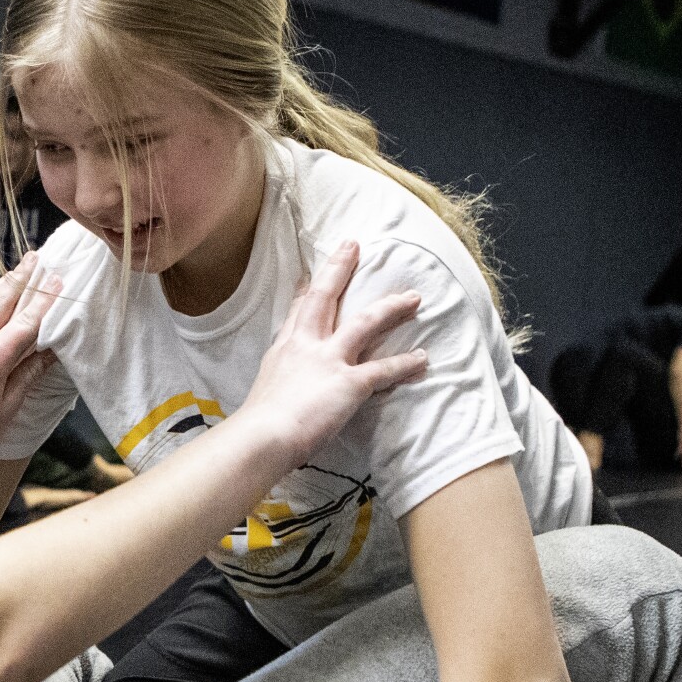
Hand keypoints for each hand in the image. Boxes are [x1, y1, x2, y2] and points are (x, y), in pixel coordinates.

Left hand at [0, 251, 63, 467]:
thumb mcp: (8, 406)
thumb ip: (29, 374)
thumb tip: (51, 352)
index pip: (25, 322)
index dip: (45, 301)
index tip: (59, 281)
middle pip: (1, 300)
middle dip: (22, 277)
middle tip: (39, 256)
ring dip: (3, 282)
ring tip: (19, 267)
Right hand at [235, 241, 426, 458]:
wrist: (263, 437)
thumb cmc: (258, 426)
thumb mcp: (263, 393)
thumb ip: (279, 387)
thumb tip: (282, 397)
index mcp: (283, 351)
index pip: (297, 312)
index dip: (305, 290)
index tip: (310, 275)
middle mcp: (305, 346)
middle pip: (324, 298)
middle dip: (339, 268)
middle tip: (354, 245)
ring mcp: (328, 360)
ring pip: (365, 323)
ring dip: (390, 308)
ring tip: (413, 298)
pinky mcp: (349, 383)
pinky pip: (383, 369)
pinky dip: (405, 363)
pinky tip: (422, 358)